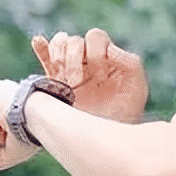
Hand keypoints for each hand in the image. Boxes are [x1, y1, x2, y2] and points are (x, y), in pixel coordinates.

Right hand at [32, 28, 148, 123]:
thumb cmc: (125, 113)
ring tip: (65, 79)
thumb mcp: (136, 87)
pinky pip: (45, 57)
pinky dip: (42, 48)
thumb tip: (109, 49)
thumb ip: (130, 62)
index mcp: (107, 56)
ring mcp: (70, 68)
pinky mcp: (55, 81)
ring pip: (58, 44)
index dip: (95, 52)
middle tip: (78, 82)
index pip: (95, 37)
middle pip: (73, 40)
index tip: (101, 77)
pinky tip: (39, 42)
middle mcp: (87, 59)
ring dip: (59, 58)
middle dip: (74, 59)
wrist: (104, 138)